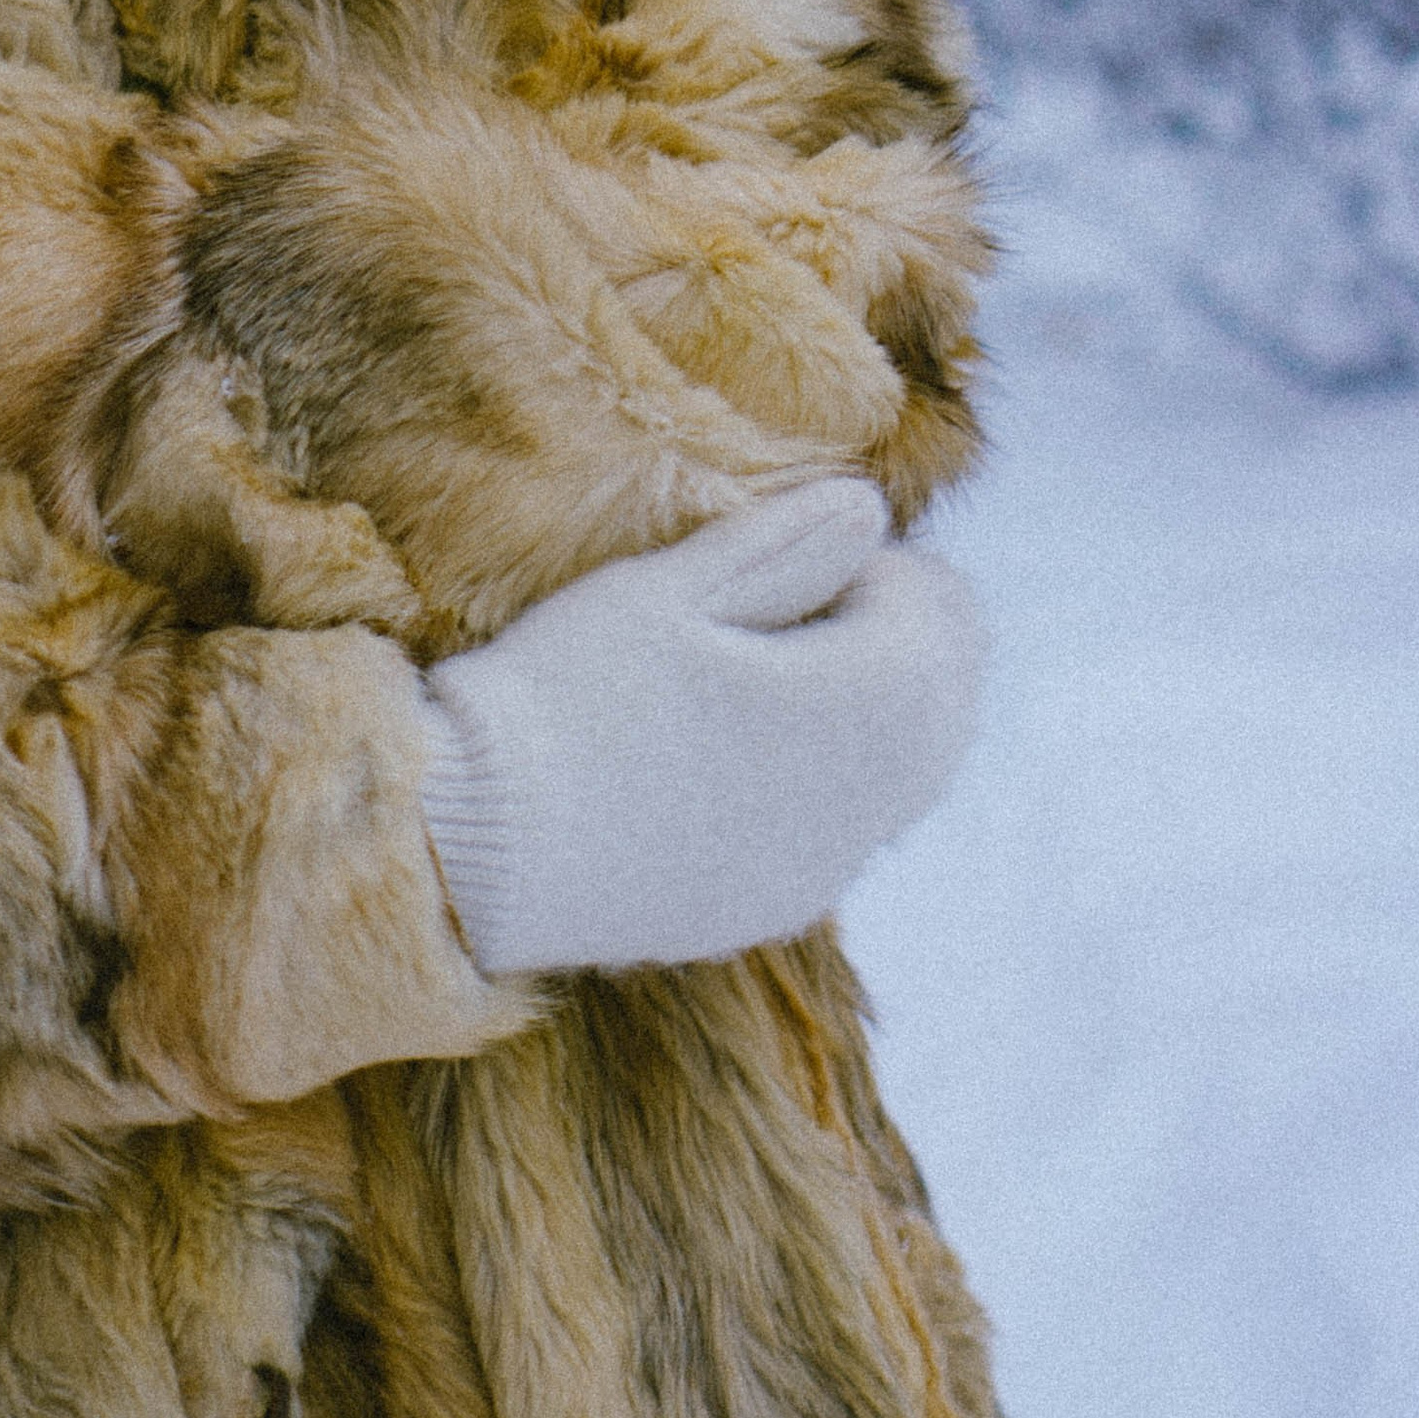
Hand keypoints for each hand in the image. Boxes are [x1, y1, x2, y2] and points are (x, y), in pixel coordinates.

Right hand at [417, 477, 984, 975]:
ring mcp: (818, 870)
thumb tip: (870, 508)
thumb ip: (782, 545)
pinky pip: (841, 832)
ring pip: (901, 776)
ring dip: (872, 710)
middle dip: (900, 636)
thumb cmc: (568, 694)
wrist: (475, 846)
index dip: (884, 566)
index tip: (804, 544)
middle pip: (942, 703)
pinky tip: (744, 750)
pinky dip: (828, 779)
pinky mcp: (768, 909)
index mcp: (855, 710)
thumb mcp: (668, 591)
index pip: (937, 617)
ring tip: (777, 664)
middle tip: (810, 590)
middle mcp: (862, 804)